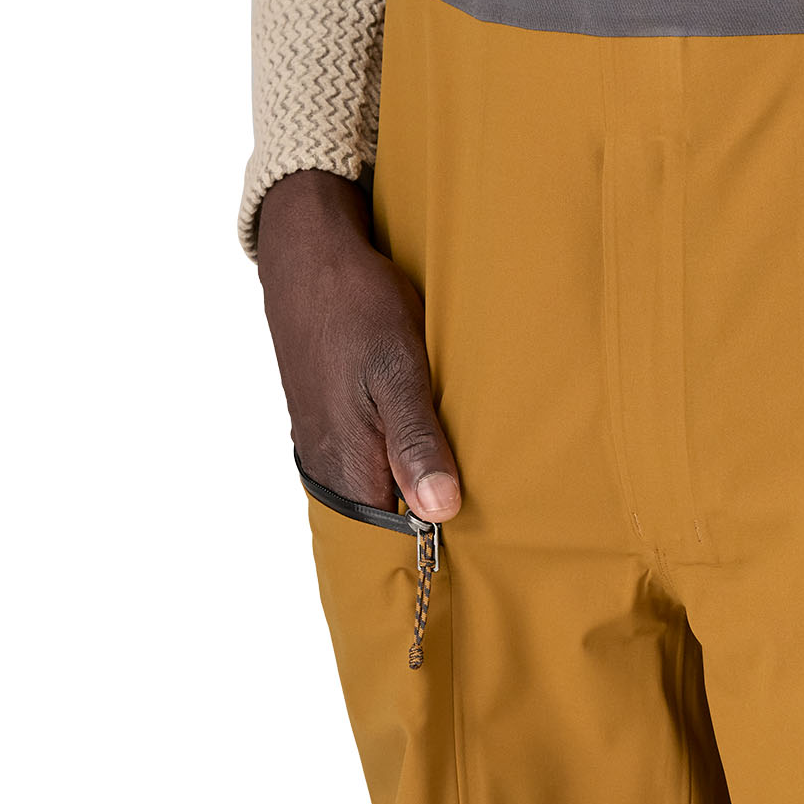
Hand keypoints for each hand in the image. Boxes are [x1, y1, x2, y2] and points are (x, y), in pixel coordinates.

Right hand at [256, 169, 460, 521]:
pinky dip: (407, 462)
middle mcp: (332, 468)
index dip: (437, 546)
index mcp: (348, 467)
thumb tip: (440, 511)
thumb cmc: (357, 309)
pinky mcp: (333, 425)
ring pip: (383, 492)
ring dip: (423, 489)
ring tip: (474, 484)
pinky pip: (374, 463)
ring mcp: (329, 447)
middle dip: (435, 522)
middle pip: (390, 523)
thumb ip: (416, 443)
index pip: (395, 541)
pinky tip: (438, 449)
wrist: (311, 257)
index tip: (485, 543)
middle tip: (493, 513)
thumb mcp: (398, 371)